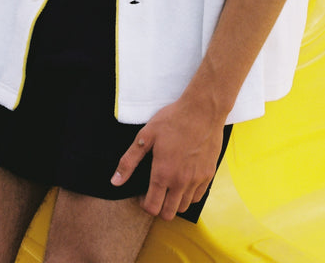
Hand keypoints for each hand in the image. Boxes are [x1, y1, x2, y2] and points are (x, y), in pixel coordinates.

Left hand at [111, 99, 224, 220]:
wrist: (203, 110)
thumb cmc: (173, 119)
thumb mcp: (146, 135)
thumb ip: (129, 161)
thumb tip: (115, 181)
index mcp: (163, 173)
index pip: (152, 208)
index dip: (144, 205)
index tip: (143, 194)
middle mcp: (180, 181)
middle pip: (168, 214)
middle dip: (158, 208)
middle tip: (155, 192)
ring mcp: (196, 179)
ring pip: (183, 207)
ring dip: (174, 202)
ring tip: (169, 185)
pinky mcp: (208, 175)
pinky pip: (197, 197)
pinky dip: (189, 194)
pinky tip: (183, 180)